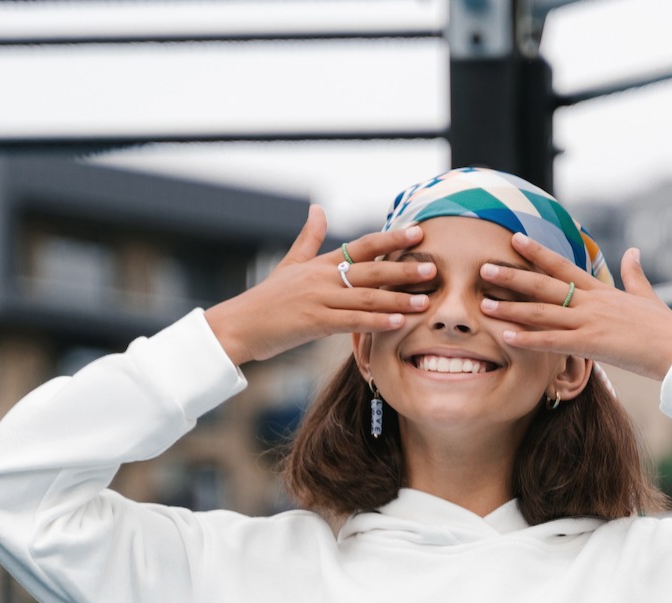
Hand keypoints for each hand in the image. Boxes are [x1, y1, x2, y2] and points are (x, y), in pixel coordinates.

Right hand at [203, 206, 436, 365]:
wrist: (239, 325)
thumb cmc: (266, 299)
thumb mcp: (289, 264)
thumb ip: (308, 238)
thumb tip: (318, 208)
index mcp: (320, 263)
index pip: (361, 246)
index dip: (390, 239)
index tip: (417, 232)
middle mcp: (322, 278)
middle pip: (370, 270)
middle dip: (403, 269)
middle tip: (432, 267)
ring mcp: (319, 300)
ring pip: (365, 298)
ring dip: (397, 300)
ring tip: (424, 301)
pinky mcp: (314, 323)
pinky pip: (351, 322)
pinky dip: (375, 322)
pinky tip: (397, 323)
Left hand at [477, 235, 671, 382]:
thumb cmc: (663, 326)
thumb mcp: (647, 295)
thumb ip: (634, 273)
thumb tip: (633, 251)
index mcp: (600, 291)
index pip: (562, 266)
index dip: (537, 253)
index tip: (514, 239)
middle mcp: (590, 302)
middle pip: (544, 285)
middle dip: (512, 276)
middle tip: (484, 267)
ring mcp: (589, 321)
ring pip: (542, 312)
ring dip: (511, 308)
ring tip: (484, 304)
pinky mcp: (590, 344)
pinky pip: (552, 342)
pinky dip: (528, 339)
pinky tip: (506, 337)